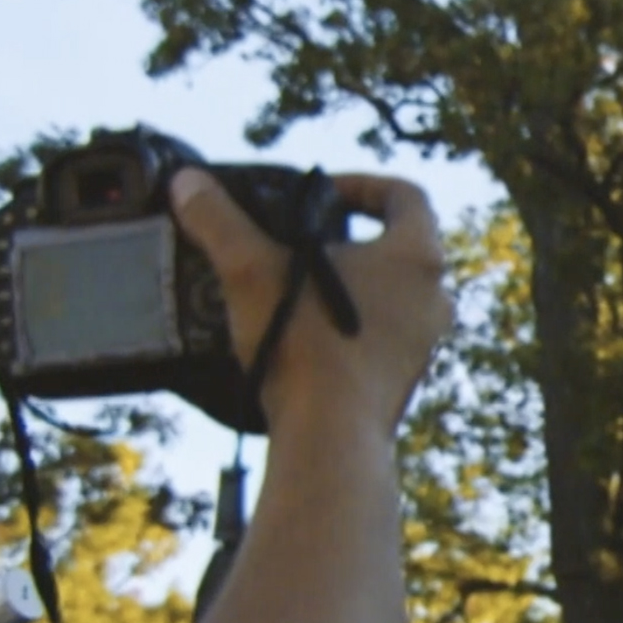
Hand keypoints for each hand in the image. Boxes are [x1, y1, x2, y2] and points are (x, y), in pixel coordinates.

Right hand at [169, 169, 451, 435]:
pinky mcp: (409, 377)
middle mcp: (435, 296)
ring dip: (352, 284)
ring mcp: (427, 341)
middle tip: (303, 240)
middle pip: (400, 245)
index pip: (405, 194)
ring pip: (394, 294)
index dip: (363, 184)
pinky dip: (353, 326)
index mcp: (417, 256)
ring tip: (299, 288)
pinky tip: (308, 335)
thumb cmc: (305, 347)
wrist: (330, 439)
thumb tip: (188, 183)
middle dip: (353, 237)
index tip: (324, 192)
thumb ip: (220, 220)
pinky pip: (385, 335)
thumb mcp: (251, 271)